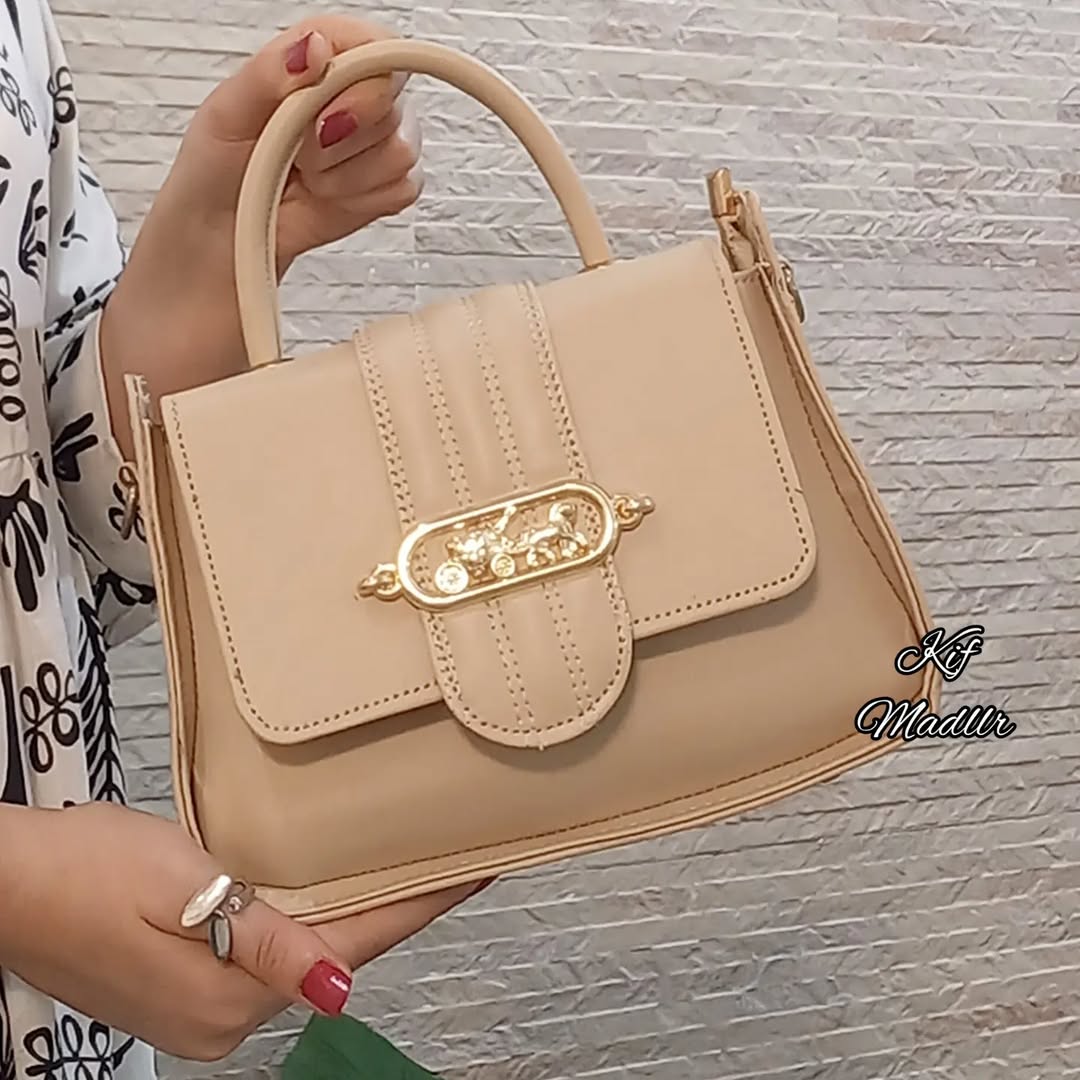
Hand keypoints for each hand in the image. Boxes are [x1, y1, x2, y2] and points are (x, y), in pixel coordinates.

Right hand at [0, 802, 483, 1060]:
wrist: (4, 882)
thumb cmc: (82, 871)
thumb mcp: (183, 888)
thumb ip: (266, 940)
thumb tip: (339, 990)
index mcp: (230, 992)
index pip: (356, 945)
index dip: (422, 904)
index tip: (476, 871)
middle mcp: (221, 1018)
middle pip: (334, 955)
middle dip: (390, 910)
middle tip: (444, 860)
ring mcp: (198, 1015)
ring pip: (301, 957)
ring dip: (343, 917)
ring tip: (395, 870)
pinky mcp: (179, 997)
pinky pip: (263, 960)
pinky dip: (297, 928)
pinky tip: (315, 896)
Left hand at [100, 14, 422, 456]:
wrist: (213, 272)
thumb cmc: (206, 195)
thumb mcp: (222, 122)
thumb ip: (271, 78)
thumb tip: (318, 46)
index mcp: (304, 68)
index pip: (368, 43)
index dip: (360, 77)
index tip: (322, 113)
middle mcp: (342, 102)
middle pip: (394, 97)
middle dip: (343, 137)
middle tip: (299, 162)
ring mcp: (365, 152)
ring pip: (403, 148)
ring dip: (350, 179)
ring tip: (305, 190)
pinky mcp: (379, 195)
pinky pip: (405, 189)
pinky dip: (365, 205)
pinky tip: (327, 210)